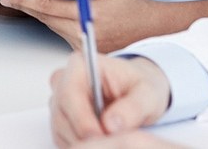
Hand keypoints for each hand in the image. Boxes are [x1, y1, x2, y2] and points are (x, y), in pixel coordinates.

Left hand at [0, 0, 160, 51]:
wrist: (152, 31)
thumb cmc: (134, 4)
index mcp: (89, 15)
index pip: (49, 6)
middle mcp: (83, 32)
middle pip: (44, 17)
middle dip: (22, 4)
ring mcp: (82, 43)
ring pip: (50, 25)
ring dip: (33, 12)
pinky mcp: (83, 48)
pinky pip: (59, 31)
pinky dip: (47, 19)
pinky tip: (37, 8)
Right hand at [49, 52, 170, 146]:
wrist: (137, 92)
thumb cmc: (140, 87)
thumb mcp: (148, 94)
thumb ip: (132, 108)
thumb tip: (110, 125)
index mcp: (80, 66)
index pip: (69, 93)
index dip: (82, 118)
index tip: (100, 136)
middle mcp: (63, 80)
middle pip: (61, 113)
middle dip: (85, 135)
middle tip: (111, 145)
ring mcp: (59, 100)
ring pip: (60, 128)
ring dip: (83, 142)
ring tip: (111, 143)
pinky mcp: (61, 117)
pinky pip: (62, 137)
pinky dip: (80, 145)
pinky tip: (102, 144)